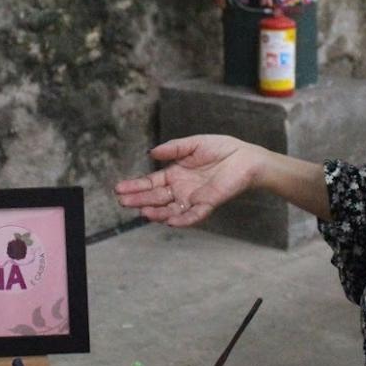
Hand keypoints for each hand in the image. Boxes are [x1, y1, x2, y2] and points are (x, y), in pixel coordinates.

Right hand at [114, 135, 264, 226]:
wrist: (246, 157)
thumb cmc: (221, 149)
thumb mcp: (193, 144)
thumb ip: (173, 149)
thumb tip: (152, 152)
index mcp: (175, 174)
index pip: (151, 183)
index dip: (136, 186)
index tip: (119, 188)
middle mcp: (181, 189)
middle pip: (156, 197)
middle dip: (139, 200)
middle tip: (122, 201)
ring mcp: (193, 198)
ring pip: (170, 209)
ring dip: (156, 212)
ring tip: (141, 212)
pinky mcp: (208, 203)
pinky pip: (193, 215)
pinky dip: (182, 219)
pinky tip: (169, 221)